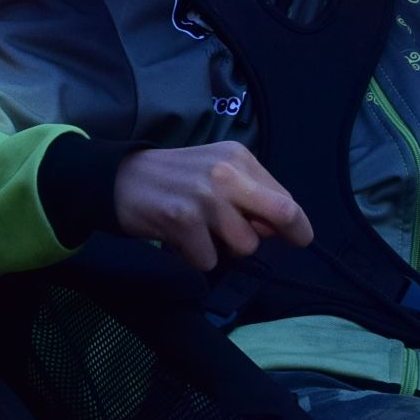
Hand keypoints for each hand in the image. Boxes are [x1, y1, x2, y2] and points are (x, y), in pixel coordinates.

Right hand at [114, 141, 312, 269]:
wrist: (121, 179)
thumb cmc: (177, 178)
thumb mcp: (217, 171)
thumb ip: (250, 194)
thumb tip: (279, 229)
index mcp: (239, 158)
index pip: (285, 197)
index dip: (296, 224)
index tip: (298, 238)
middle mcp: (226, 173)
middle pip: (282, 214)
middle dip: (288, 235)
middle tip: (275, 242)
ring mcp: (204, 197)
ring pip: (244, 246)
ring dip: (225, 249)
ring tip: (202, 233)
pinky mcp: (182, 221)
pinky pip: (209, 261)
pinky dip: (196, 258)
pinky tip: (181, 240)